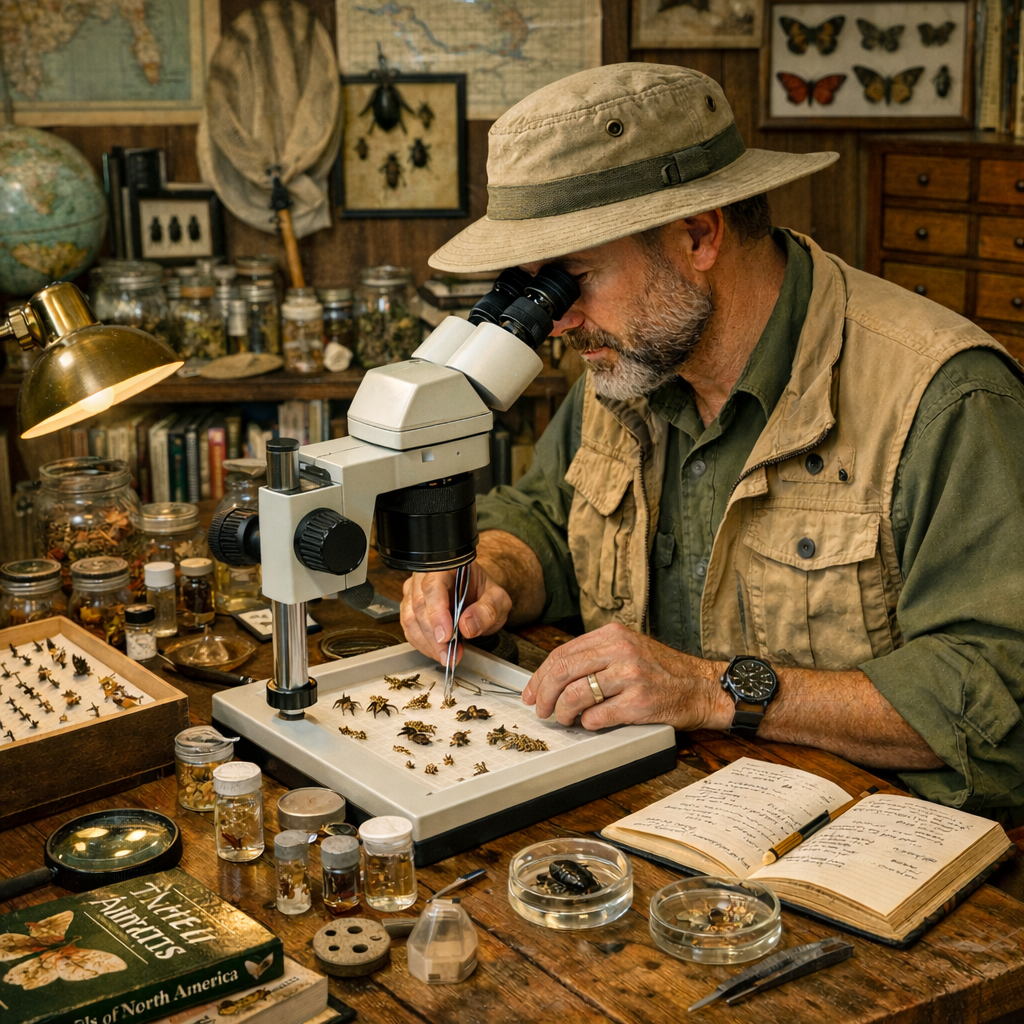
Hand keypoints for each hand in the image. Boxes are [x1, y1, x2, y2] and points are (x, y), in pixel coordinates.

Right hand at [401, 562, 511, 665]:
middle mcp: (425, 576)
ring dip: (427, 643)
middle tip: (451, 653)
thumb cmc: (485, 593)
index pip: (434, 586)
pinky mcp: (410, 608)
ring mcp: (414, 591)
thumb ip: (488, 610)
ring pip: (410, 619)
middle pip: (419, 605)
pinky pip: (409, 628)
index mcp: (448, 566)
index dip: (437, 613)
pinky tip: (438, 651)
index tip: (447, 636)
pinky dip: (423, 644)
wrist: (479, 595)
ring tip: (448, 655)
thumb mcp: (498, 600)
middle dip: (434, 635)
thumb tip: (467, 626)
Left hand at [521, 623, 730, 730]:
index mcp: (613, 635)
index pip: (562, 653)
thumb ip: (596, 656)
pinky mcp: (639, 702)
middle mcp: (621, 650)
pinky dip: (587, 724)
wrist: (702, 687)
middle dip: (544, 695)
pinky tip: (591, 723)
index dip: (540, 676)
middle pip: (563, 672)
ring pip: (576, 695)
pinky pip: (597, 716)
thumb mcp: (629, 648)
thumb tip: (555, 677)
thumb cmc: (664, 671)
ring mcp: (630, 676)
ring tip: (565, 719)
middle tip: (541, 710)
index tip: (531, 692)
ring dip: (563, 712)